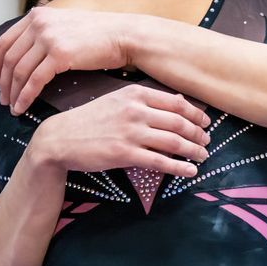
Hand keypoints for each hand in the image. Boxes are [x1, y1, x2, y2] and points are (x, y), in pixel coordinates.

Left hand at [0, 7, 146, 113]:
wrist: (123, 35)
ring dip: (12, 92)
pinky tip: (22, 108)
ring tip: (12, 107)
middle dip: (2, 82)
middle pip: (8, 58)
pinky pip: (33, 81)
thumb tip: (28, 53)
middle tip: (1, 99)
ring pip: (18, 71)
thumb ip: (45, 33)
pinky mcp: (59, 55)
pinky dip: (25, 97)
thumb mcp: (65, 25)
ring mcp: (48, 38)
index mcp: (37, 16)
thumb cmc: (99, 35)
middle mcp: (39, 24)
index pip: (5, 41)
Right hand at [32, 85, 211, 178]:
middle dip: (198, 133)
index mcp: (134, 94)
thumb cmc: (89, 120)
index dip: (196, 113)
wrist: (60, 138)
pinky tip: (190, 171)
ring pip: (174, 141)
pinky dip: (180, 167)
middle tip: (207, 141)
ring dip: (194, 150)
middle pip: (179, 122)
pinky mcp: (125, 154)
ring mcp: (131, 132)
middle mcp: (135, 110)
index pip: (176, 102)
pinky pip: (161, 161)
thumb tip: (178, 103)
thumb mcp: (116, 100)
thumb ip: (144, 100)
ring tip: (203, 156)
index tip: (206, 121)